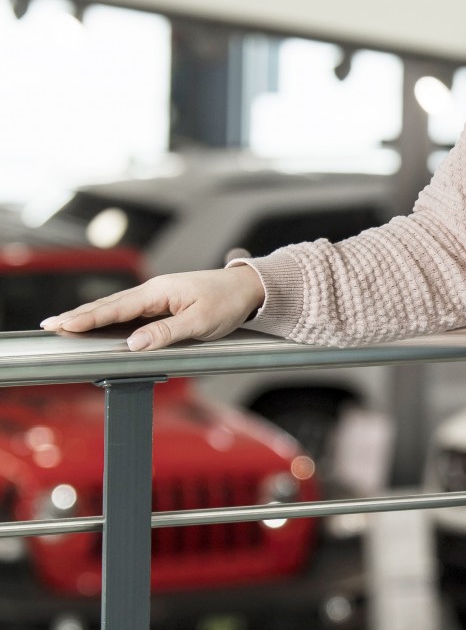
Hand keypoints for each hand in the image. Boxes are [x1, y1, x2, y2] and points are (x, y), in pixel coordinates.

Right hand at [39, 266, 267, 351]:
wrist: (250, 287)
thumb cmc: (228, 302)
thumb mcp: (200, 322)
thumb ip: (165, 332)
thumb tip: (133, 342)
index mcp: (160, 291)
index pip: (117, 307)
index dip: (88, 318)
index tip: (64, 324)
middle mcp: (155, 289)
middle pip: (110, 304)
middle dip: (79, 314)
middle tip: (51, 324)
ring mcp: (159, 293)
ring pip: (118, 305)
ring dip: (91, 313)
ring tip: (65, 322)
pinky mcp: (165, 299)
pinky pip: (131, 308)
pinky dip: (110, 313)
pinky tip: (99, 320)